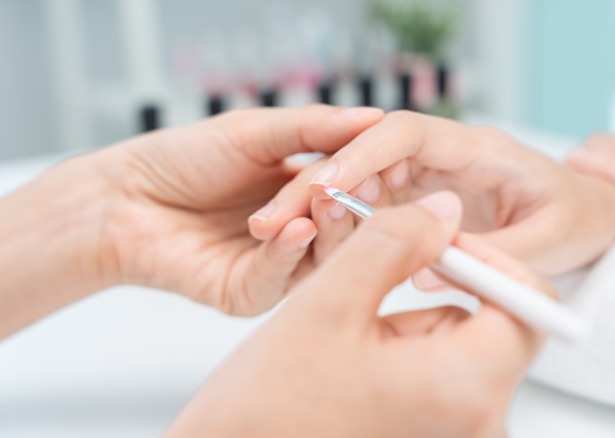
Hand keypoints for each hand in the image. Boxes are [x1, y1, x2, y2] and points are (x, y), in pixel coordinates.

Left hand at [97, 105, 383, 313]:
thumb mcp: (255, 132)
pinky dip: (289, 254)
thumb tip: (374, 117)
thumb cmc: (184, 159)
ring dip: (328, 232)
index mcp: (304, 197)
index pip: (352, 192)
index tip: (385, 160)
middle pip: (346, 231)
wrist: (124, 194)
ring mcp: (276, 268)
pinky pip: (280, 279)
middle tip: (364, 185)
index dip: (367, 178)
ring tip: (328, 203)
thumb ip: (314, 129)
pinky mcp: (247, 294)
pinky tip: (295, 229)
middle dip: (354, 207)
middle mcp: (297, 236)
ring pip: (322, 261)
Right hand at [167, 192, 552, 437]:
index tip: (443, 242)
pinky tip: (355, 369)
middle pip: (494, 326)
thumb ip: (395, 242)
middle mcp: (479, 426)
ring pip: (461, 351)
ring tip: (349, 344)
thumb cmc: (267, 410)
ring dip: (413, 329)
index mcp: (466, 388)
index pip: (530, 304)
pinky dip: (408, 360)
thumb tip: (444, 209)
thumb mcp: (328, 305)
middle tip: (375, 290)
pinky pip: (444, 382)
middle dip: (438, 295)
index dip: (490, 259)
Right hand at [249, 111, 614, 274]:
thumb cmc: (578, 218)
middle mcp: (447, 158)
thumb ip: (491, 252)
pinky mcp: (424, 204)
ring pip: (364, 182)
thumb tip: (426, 265)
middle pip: (370, 154)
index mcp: (478, 149)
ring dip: (324, 205)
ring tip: (280, 234)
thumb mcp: (549, 240)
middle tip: (276, 219)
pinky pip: (375, 209)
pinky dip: (345, 225)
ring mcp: (432, 179)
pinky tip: (317, 249)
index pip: (409, 133)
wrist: (593, 215)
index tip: (324, 184)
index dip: (362, 153)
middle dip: (322, 180)